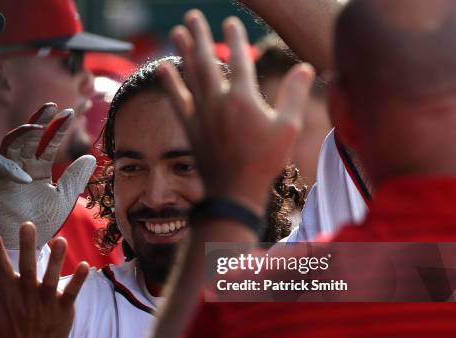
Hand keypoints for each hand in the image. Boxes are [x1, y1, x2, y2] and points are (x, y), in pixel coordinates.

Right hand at [0, 104, 96, 247]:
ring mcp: (6, 172)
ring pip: (11, 144)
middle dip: (40, 120)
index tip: (70, 114)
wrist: (22, 243)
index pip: (48, 143)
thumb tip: (90, 156)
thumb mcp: (63, 198)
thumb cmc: (41, 222)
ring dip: (23, 133)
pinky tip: (26, 177)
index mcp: (39, 168)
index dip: (58, 128)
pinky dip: (10, 169)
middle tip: (52, 107)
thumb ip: (75, 178)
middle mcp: (22, 165)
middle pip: (29, 136)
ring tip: (38, 128)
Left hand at [159, 10, 314, 213]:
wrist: (234, 191)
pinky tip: (162, 68)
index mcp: (243, 98)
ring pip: (189, 75)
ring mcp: (201, 114)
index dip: (235, 38)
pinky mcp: (190, 127)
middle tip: (191, 16)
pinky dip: (169, 83)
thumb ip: (294, 95)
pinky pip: (176, 99)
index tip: (230, 22)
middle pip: (207, 60)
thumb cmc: (264, 162)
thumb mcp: (288, 129)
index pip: (240, 59)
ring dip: (183, 51)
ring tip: (177, 31)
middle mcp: (218, 101)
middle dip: (199, 36)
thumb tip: (304, 68)